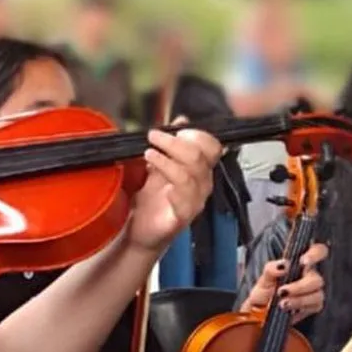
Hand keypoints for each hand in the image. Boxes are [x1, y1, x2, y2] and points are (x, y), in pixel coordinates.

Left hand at [129, 122, 222, 251]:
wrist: (140, 232)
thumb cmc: (151, 202)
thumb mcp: (158, 166)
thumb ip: (169, 145)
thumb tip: (180, 119)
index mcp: (199, 170)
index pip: (211, 146)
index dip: (196, 134)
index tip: (175, 129)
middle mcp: (201, 185)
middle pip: (199, 156)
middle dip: (174, 142)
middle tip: (153, 136)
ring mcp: (193, 202)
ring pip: (190, 175)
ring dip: (166, 161)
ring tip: (148, 154)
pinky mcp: (182, 219)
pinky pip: (185, 202)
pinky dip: (172, 189)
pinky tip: (157, 181)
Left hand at [241, 243, 327, 323]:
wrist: (261, 309)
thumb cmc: (265, 290)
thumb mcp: (264, 278)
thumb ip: (272, 268)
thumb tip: (283, 265)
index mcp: (300, 264)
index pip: (318, 251)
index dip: (315, 254)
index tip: (304, 261)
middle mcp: (309, 276)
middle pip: (317, 279)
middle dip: (300, 287)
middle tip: (282, 291)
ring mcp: (313, 291)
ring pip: (317, 295)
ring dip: (299, 300)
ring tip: (282, 304)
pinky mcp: (313, 305)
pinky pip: (314, 307)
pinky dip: (300, 308)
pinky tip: (289, 310)